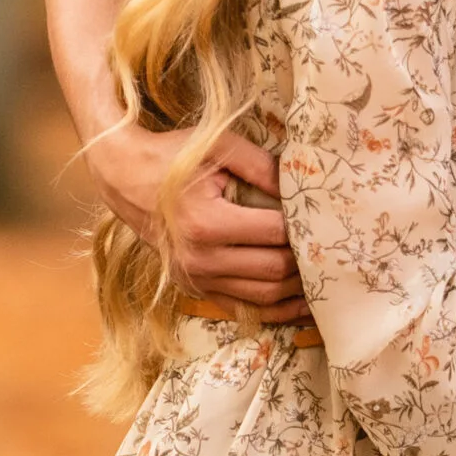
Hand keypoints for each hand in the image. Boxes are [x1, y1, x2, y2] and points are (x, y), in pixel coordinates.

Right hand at [86, 124, 308, 319]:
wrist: (122, 176)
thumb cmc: (172, 156)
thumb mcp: (219, 146)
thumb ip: (263, 166)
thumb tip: (302, 187)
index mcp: (207, 223)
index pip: (275, 233)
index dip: (305, 229)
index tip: (329, 220)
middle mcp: (199, 259)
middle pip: (274, 270)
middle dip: (307, 261)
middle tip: (333, 247)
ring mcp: (194, 278)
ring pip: (263, 295)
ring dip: (297, 289)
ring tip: (326, 275)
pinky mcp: (193, 287)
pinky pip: (242, 307)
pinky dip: (274, 308)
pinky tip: (301, 302)